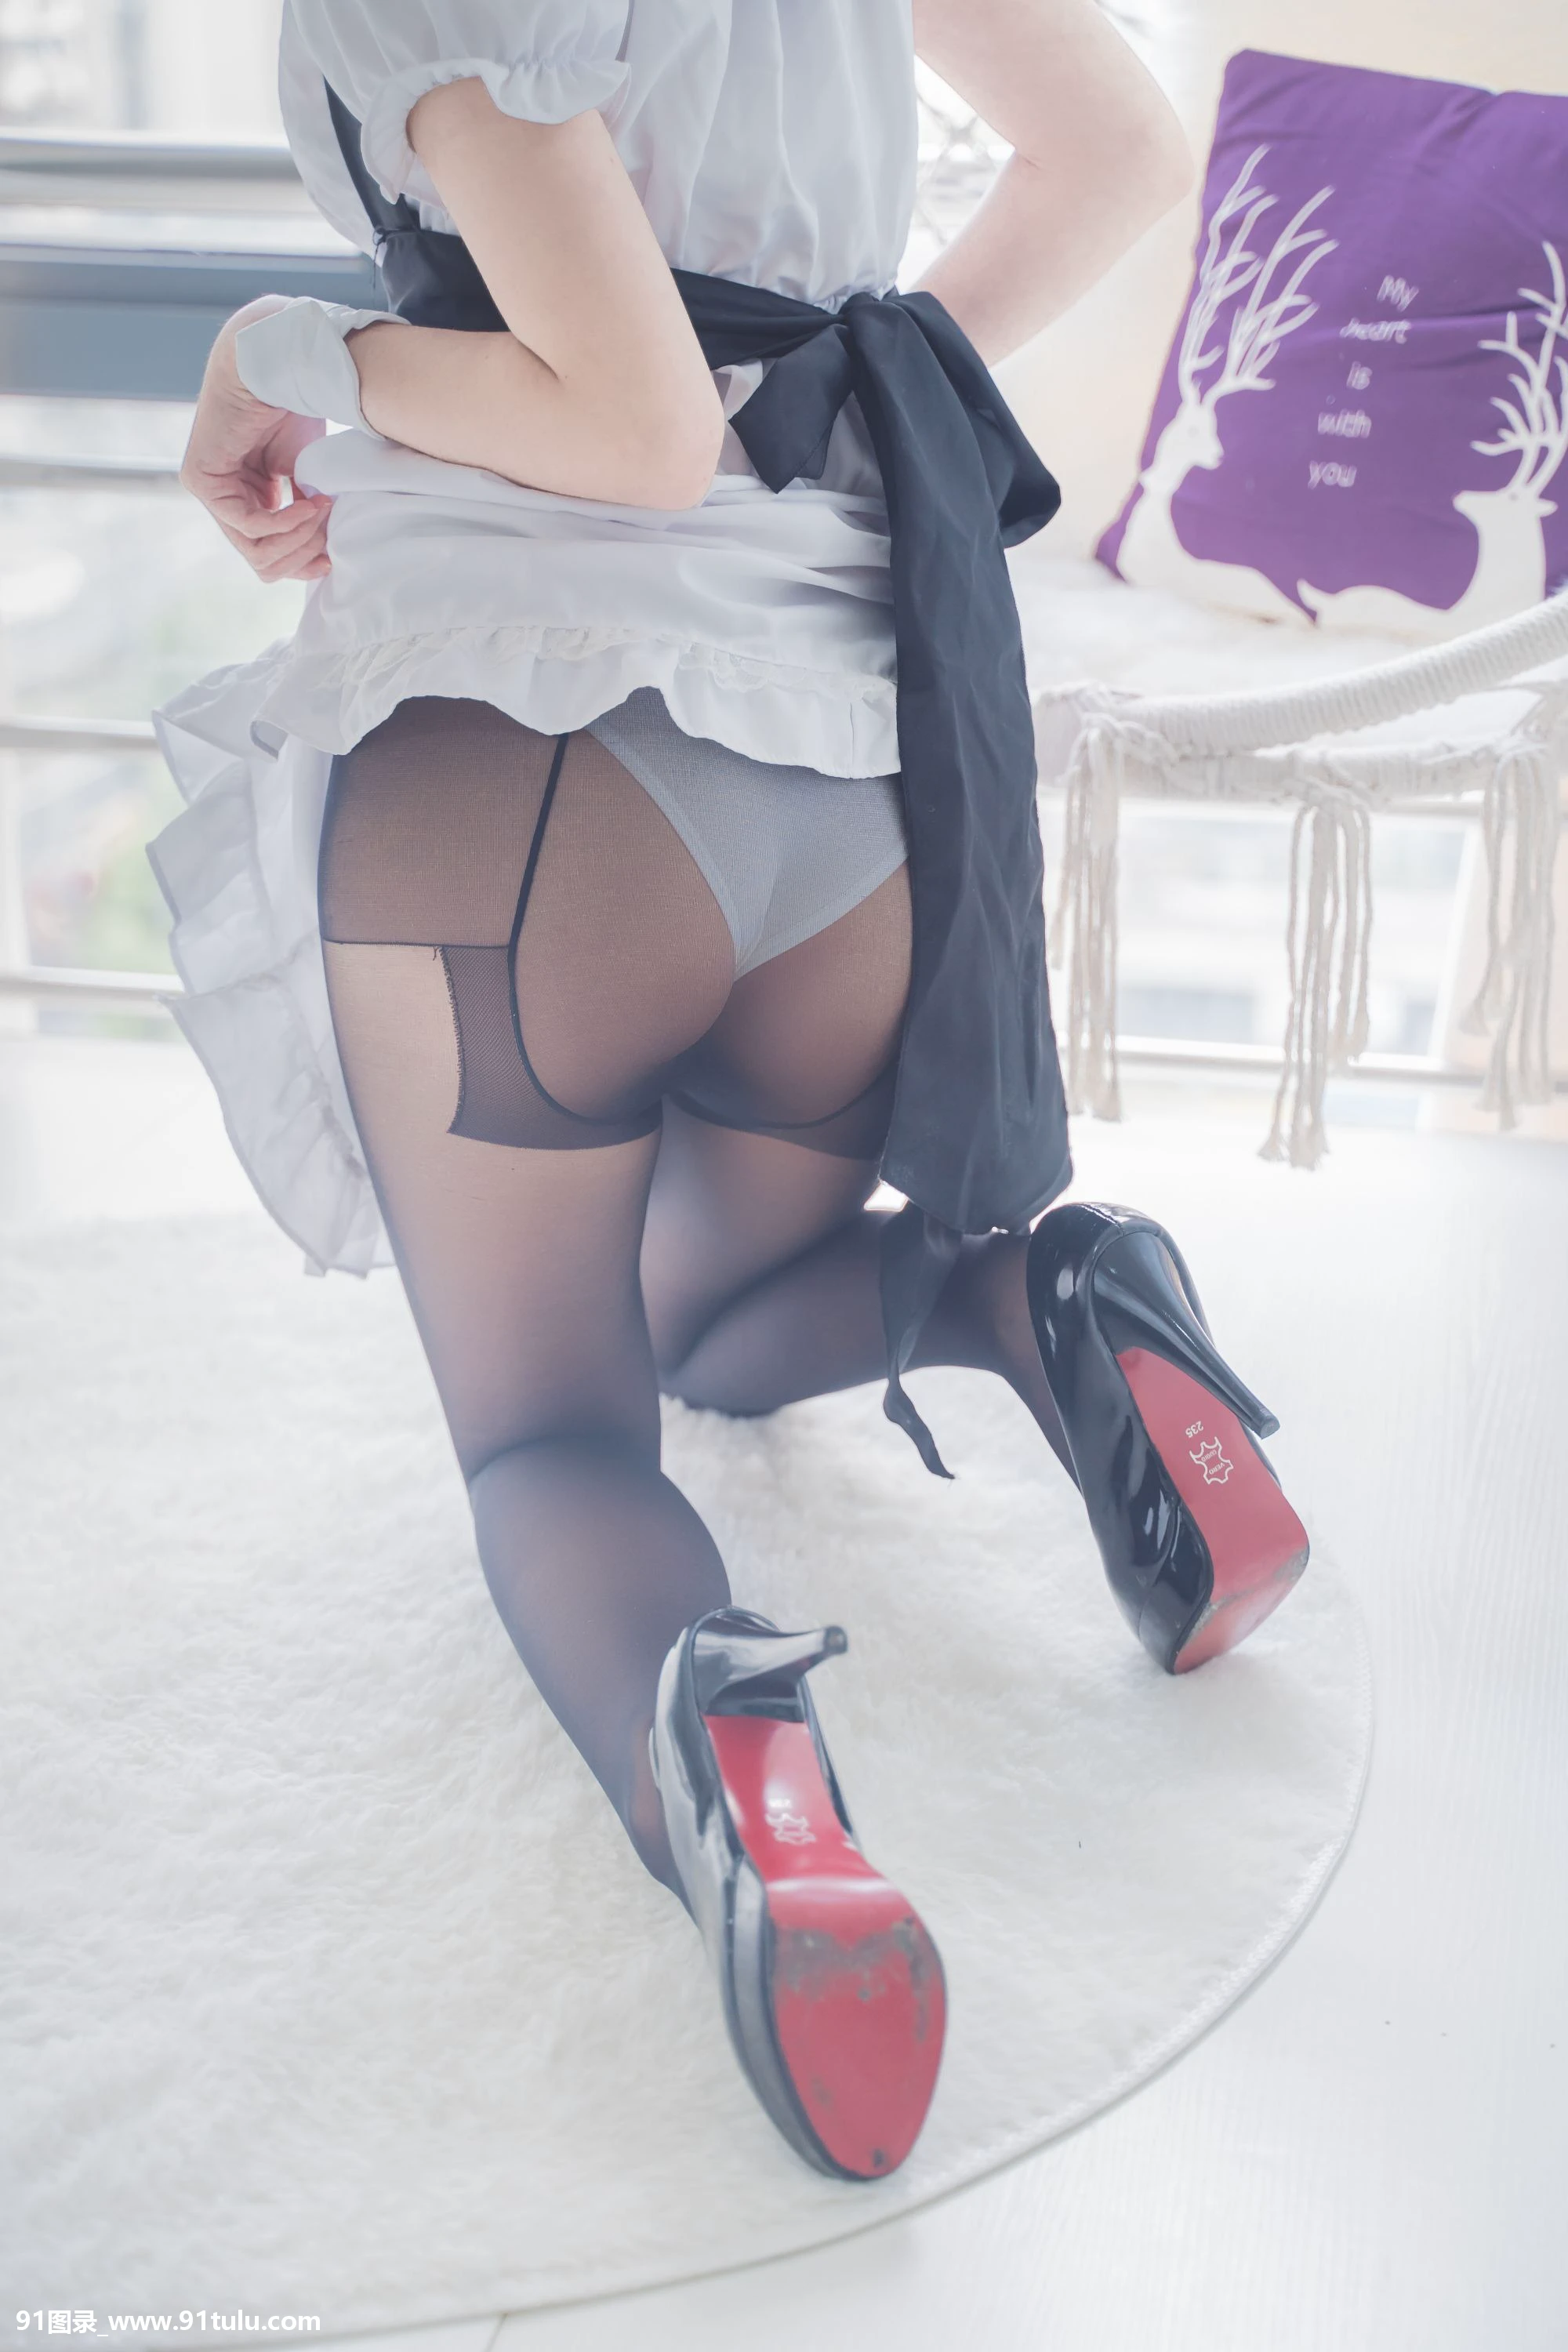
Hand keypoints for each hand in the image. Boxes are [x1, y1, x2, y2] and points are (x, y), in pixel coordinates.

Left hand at [180, 300, 334, 581]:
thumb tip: (320, 558)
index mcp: (248, 498)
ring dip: (297, 538)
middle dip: (302, 554)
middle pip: (262, 561)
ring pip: (254, 551)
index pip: (268, 554)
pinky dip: (284, 521)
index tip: (331, 559)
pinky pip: (248, 524)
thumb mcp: (306, 476)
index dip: (301, 564)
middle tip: (329, 535)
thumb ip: (304, 515)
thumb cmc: (292, 409)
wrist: (273, 366)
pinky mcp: (200, 481)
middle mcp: (224, 500)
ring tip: (322, 513)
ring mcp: (209, 493)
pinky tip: (309, 504)